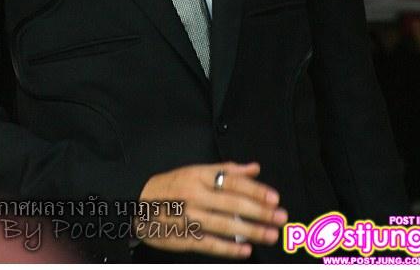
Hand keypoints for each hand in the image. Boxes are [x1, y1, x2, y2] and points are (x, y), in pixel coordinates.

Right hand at [136, 161, 286, 258]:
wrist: (139, 204)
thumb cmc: (172, 186)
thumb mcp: (196, 171)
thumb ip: (226, 170)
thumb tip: (254, 168)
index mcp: (198, 175)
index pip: (231, 181)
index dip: (254, 189)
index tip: (274, 197)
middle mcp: (195, 194)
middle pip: (232, 203)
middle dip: (259, 211)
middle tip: (280, 217)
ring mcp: (189, 217)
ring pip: (224, 225)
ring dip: (250, 231)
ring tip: (270, 234)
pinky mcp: (183, 237)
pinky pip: (209, 244)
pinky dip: (228, 248)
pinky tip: (245, 250)